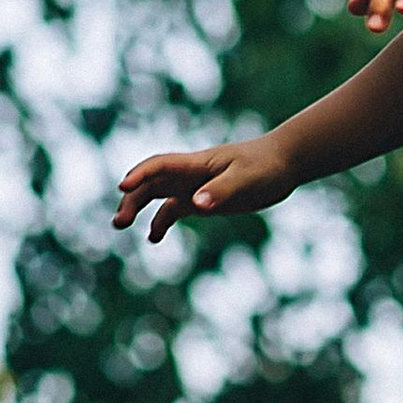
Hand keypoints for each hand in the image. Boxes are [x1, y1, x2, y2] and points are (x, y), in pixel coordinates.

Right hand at [112, 129, 298, 245]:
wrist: (283, 164)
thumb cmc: (266, 166)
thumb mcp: (246, 179)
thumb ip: (221, 191)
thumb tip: (197, 205)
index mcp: (197, 164)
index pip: (160, 166)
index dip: (140, 175)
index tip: (123, 187)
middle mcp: (190, 174)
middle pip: (151, 183)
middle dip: (132, 199)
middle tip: (119, 222)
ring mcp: (195, 187)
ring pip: (157, 196)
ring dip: (139, 208)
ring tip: (121, 225)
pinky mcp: (203, 200)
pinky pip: (174, 210)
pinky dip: (161, 222)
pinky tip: (152, 238)